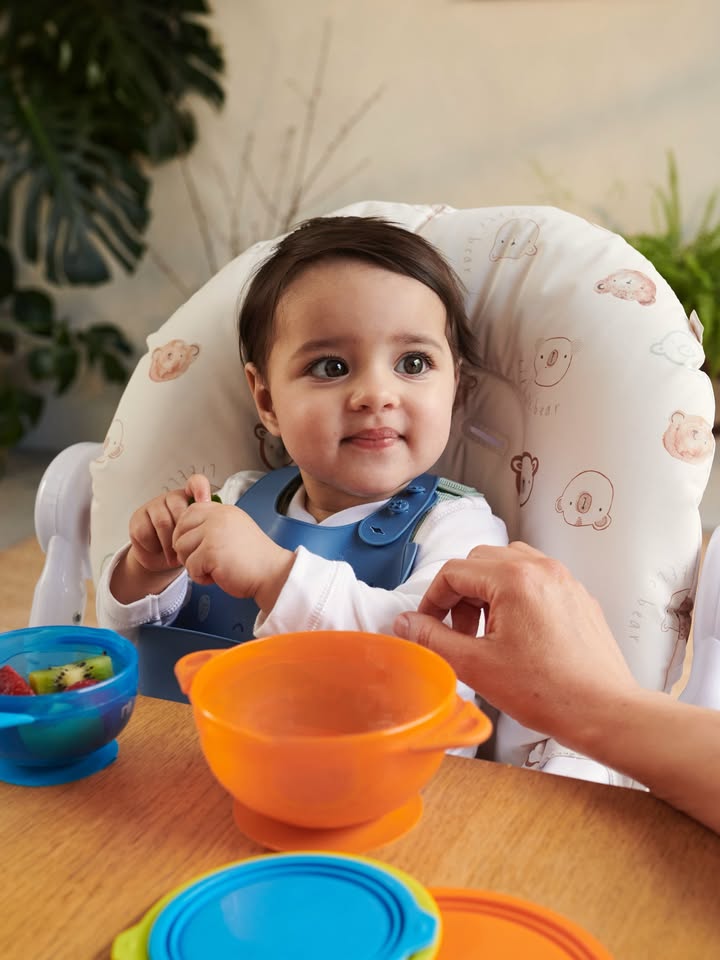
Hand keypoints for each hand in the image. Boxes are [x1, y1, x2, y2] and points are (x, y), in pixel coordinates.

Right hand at [127, 473, 212, 574]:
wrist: (161, 561)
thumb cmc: (183, 546)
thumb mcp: (197, 537)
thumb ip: (205, 527)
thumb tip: (217, 527)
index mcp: (189, 499)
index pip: (195, 483)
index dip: (199, 488)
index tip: (204, 500)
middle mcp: (171, 498)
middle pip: (178, 508)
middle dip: (182, 532)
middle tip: (186, 549)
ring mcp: (152, 506)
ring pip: (162, 522)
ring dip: (169, 544)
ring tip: (175, 558)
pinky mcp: (137, 518)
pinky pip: (145, 532)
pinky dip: (154, 546)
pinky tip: (158, 551)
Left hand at [171, 503, 294, 612]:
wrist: (272, 573)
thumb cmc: (255, 559)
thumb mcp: (235, 529)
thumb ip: (214, 524)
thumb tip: (187, 531)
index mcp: (223, 510)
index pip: (188, 512)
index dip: (186, 532)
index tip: (197, 545)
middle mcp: (217, 517)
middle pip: (180, 531)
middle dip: (186, 550)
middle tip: (204, 561)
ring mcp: (212, 533)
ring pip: (181, 549)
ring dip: (193, 564)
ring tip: (213, 568)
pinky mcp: (210, 551)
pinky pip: (190, 567)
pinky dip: (201, 577)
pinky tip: (218, 575)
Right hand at [394, 542, 637, 741]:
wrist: (604, 711)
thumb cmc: (548, 691)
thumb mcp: (476, 666)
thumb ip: (433, 639)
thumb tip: (406, 623)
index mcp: (514, 578)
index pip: (454, 572)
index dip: (432, 600)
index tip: (427, 626)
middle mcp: (541, 568)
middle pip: (479, 562)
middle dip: (459, 595)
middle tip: (457, 632)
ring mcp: (563, 580)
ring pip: (507, 566)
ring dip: (486, 592)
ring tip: (484, 633)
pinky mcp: (576, 596)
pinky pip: (534, 580)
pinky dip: (513, 597)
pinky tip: (514, 636)